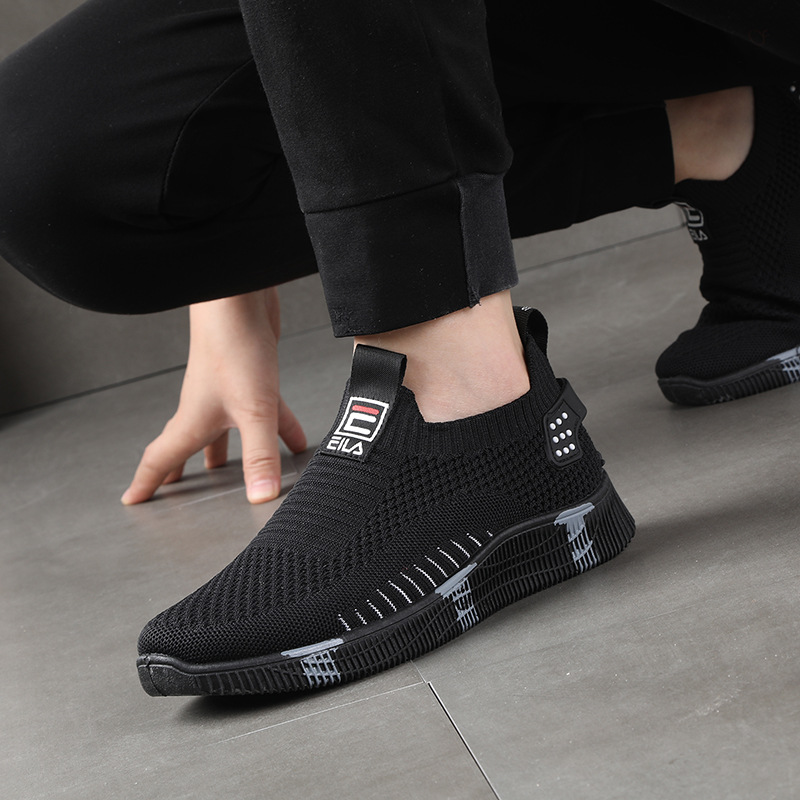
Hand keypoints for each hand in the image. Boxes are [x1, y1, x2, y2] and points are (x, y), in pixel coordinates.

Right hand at [121, 287, 306, 504]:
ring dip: (229, 452)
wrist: (240, 296)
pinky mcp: (253, 377)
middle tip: (177, 489)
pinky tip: (296, 439)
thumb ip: (259, 454)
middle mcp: (206, 406)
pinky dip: (275, 429)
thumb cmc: (235, 346)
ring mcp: (228, 391)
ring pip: (226, 430)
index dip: (146, 482)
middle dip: (183, 469)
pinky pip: (260, 413)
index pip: (161, 457)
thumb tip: (260, 497)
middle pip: (189, 445)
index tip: (132, 501)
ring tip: (235, 473)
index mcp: (194, 420)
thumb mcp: (254, 409)